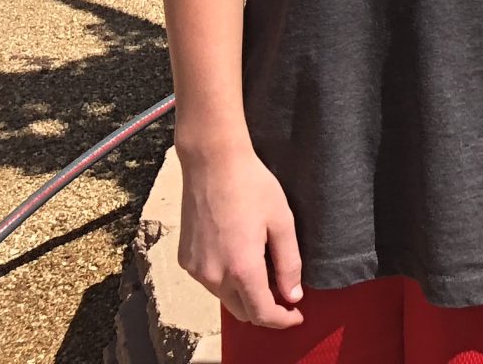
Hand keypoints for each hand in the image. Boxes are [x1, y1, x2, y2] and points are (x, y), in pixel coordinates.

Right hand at [177, 141, 303, 329]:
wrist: (213, 162)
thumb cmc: (252, 186)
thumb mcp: (282, 221)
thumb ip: (288, 263)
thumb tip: (293, 295)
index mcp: (241, 268)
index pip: (262, 313)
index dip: (282, 319)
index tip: (297, 314)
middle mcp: (214, 276)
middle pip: (242, 311)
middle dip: (265, 309)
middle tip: (283, 291)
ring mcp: (195, 269)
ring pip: (225, 298)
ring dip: (245, 293)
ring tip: (262, 267)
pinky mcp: (185, 259)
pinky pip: (210, 281)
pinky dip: (226, 279)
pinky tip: (238, 254)